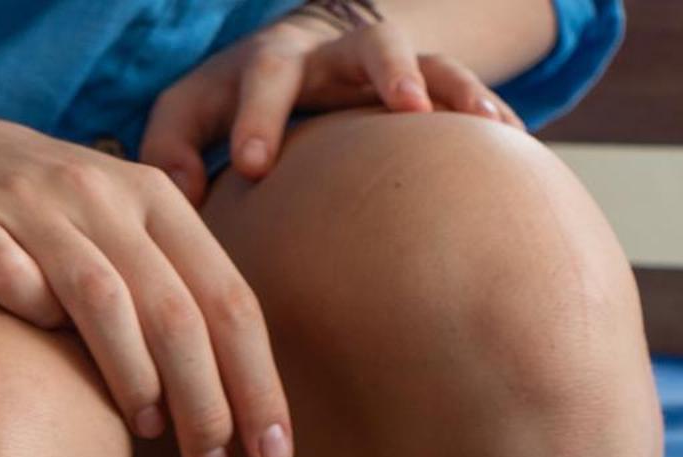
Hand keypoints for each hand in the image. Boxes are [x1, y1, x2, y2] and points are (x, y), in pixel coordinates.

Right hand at [0, 108, 292, 456]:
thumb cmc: (33, 217)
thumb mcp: (114, 232)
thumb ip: (171, 294)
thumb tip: (236, 400)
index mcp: (154, 198)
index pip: (229, 299)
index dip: (258, 383)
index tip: (275, 454)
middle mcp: (100, 191)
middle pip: (176, 310)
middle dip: (207, 400)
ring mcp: (28, 200)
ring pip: (103, 299)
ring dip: (135, 377)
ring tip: (153, 433)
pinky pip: (7, 278)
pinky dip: (34, 318)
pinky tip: (49, 369)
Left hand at [143, 17, 525, 204]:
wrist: (310, 56)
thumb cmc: (241, 102)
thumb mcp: (195, 110)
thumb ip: (171, 143)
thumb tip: (173, 189)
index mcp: (276, 59)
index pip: (263, 75)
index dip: (259, 114)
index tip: (254, 165)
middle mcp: (340, 52)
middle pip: (368, 42)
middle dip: (389, 70)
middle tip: (407, 106)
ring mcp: (393, 67)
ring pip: (434, 59)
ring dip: (455, 86)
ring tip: (480, 121)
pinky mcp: (433, 87)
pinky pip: (470, 93)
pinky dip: (492, 115)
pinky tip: (512, 145)